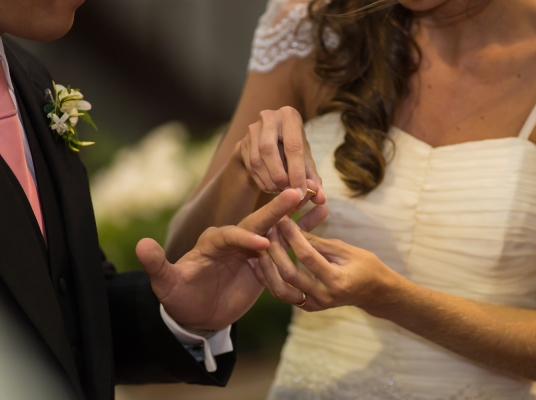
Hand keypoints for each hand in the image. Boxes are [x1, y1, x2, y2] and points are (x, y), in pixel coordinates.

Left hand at [136, 189, 327, 330]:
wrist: (198, 314)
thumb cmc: (181, 298)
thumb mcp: (166, 285)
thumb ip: (158, 266)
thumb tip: (141, 245)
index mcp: (212, 241)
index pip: (230, 234)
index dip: (244, 238)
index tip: (261, 245)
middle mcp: (234, 239)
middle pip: (257, 222)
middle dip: (276, 210)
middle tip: (296, 192)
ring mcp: (252, 249)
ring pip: (276, 228)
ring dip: (296, 214)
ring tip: (318, 198)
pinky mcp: (266, 260)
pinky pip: (286, 246)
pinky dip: (302, 233)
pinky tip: (320, 218)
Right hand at [239, 106, 325, 203]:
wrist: (269, 143)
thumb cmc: (292, 150)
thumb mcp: (305, 160)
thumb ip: (313, 179)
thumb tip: (321, 199)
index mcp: (289, 116)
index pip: (293, 146)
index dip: (297, 172)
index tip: (301, 193)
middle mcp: (268, 117)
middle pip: (268, 149)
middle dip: (279, 175)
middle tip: (288, 192)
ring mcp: (252, 129)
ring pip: (256, 159)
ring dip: (269, 180)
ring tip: (280, 190)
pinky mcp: (242, 143)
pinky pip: (250, 166)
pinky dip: (261, 181)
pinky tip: (270, 187)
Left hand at [251, 216, 398, 311]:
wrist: (375, 292)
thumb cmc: (365, 265)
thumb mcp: (344, 249)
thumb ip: (317, 242)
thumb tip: (292, 228)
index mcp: (337, 281)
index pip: (307, 256)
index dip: (292, 236)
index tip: (282, 219)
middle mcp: (324, 297)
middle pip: (290, 274)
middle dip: (275, 250)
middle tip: (267, 230)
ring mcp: (315, 305)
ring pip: (281, 289)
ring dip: (267, 267)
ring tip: (257, 247)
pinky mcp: (308, 307)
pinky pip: (283, 295)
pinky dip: (270, 279)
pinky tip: (260, 263)